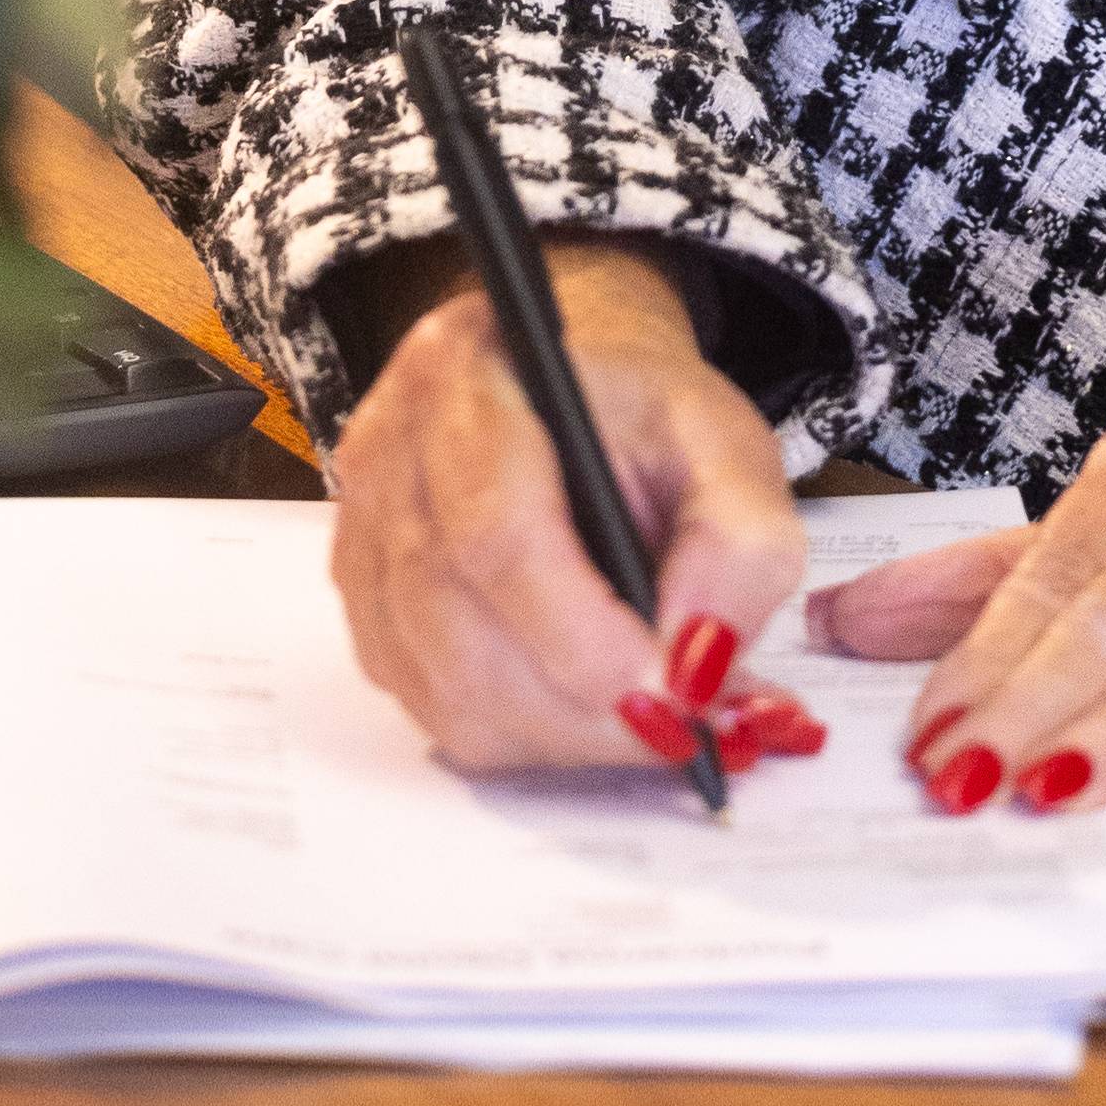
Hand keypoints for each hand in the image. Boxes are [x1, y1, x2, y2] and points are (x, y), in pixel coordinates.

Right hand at [326, 243, 817, 776]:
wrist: (577, 400)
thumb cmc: (643, 420)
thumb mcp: (729, 448)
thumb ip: (741, 547)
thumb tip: (698, 666)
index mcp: (472, 374)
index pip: (497, 533)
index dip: (583, 638)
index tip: (671, 694)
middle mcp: (391, 452)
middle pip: (457, 625)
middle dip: (580, 706)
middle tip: (676, 726)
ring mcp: (363, 535)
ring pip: (442, 685)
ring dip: (557, 730)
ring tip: (640, 712)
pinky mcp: (366, 606)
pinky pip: (430, 710)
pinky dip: (520, 732)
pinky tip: (582, 704)